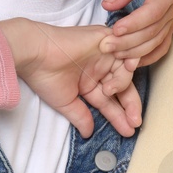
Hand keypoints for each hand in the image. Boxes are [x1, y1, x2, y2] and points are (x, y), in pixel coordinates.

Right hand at [0, 18, 141, 137]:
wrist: (36, 54)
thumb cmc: (45, 76)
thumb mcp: (66, 102)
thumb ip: (81, 116)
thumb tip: (88, 134)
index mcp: (88, 81)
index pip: (109, 100)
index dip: (120, 116)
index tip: (129, 131)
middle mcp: (98, 68)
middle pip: (122, 87)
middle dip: (131, 105)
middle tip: (136, 121)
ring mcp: (103, 54)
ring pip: (125, 71)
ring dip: (122, 83)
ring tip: (108, 90)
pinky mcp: (105, 39)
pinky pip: (125, 49)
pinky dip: (129, 59)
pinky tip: (127, 68)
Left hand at [100, 0, 172, 67]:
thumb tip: (107, 5)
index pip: (151, 14)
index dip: (133, 24)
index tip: (114, 30)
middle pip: (153, 32)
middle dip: (129, 42)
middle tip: (106, 46)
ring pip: (157, 42)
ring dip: (136, 52)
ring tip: (114, 54)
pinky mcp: (170, 24)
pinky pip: (163, 45)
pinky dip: (149, 56)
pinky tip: (132, 61)